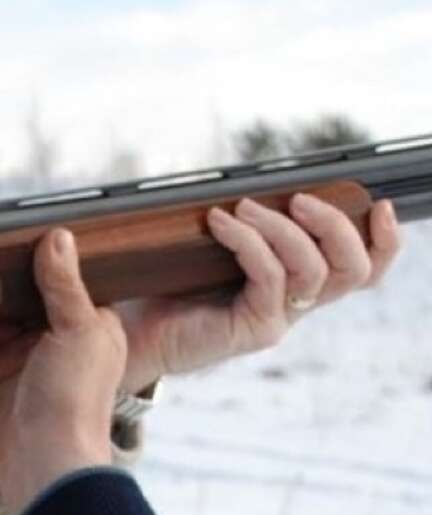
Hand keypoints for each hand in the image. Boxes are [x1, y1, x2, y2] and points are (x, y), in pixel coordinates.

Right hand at [0, 229, 126, 510]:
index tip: (8, 237)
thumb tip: (58, 237)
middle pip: (17, 299)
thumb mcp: (76, 330)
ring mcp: (22, 360)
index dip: (38, 260)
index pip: (62, 281)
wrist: (46, 463)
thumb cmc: (76, 401)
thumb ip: (63, 285)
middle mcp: (56, 339)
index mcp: (89, 324)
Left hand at [118, 195, 400, 392]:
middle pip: (353, 271)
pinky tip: (218, 223)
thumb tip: (253, 183)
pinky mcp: (252, 328)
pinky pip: (268, 277)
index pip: (361, 268)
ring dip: (282, 228)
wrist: (132, 331)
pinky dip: (248, 241)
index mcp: (296, 282)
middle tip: (300, 199)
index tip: (379, 204)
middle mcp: (296, 302)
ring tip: (242, 207)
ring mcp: (277, 317)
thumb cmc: (168, 286)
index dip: (384, 241)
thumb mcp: (213, 247)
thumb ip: (245, 225)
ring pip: (313, 271)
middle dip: (336, 226)